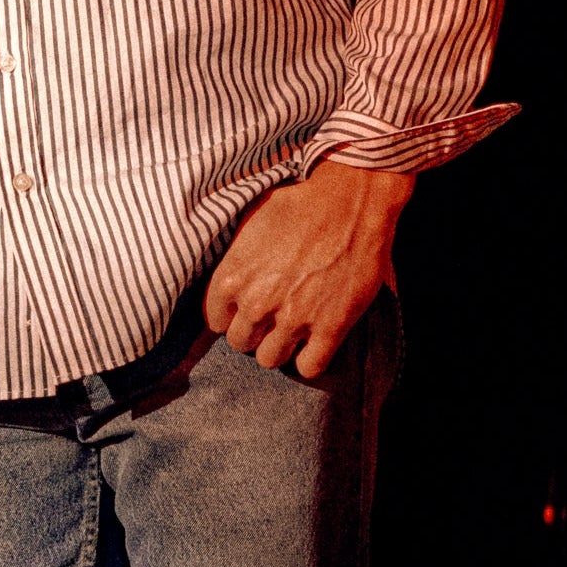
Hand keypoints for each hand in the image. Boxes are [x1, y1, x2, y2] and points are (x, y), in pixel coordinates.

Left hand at [203, 159, 413, 379]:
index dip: (232, 314)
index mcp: (233, 277)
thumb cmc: (300, 203)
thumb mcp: (250, 222)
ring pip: (270, 359)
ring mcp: (294, 318)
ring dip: (280, 347)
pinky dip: (311, 359)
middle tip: (272, 316)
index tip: (246, 307)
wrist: (350, 198)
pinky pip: (309, 367)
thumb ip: (234, 259)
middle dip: (255, 331)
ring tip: (293, 330)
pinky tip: (316, 343)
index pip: (215, 320)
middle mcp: (258, 302)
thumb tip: (227, 280)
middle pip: (241, 342)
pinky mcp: (331, 326)